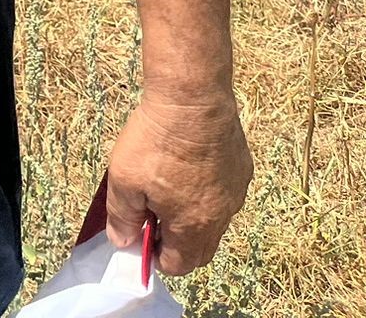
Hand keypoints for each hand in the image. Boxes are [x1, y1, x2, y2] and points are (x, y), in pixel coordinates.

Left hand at [105, 91, 251, 275]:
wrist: (193, 100)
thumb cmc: (156, 141)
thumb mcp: (123, 180)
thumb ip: (123, 218)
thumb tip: (123, 242)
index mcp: (192, 226)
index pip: (180, 264)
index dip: (156, 257)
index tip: (141, 238)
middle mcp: (221, 216)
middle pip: (200, 249)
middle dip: (175, 243)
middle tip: (151, 217)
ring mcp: (235, 193)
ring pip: (214, 222)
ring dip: (191, 217)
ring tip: (165, 187)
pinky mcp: (242, 170)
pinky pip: (224, 194)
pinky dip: (206, 193)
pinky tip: (186, 167)